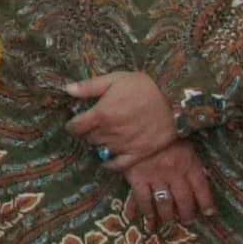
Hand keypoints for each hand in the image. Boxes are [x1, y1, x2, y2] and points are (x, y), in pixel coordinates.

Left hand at [64, 71, 179, 166]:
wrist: (175, 101)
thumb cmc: (144, 87)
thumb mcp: (115, 79)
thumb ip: (89, 86)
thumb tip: (67, 90)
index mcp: (101, 114)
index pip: (76, 126)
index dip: (72, 125)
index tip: (75, 123)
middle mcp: (110, 132)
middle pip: (89, 138)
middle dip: (89, 132)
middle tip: (95, 126)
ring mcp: (124, 145)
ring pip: (102, 149)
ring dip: (101, 143)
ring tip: (106, 136)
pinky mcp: (138, 154)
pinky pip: (118, 165)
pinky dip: (110, 163)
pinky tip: (109, 157)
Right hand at [120, 138, 218, 228]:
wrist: (135, 122)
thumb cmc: (163, 133)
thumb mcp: (183, 143)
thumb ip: (190, 161)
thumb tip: (197, 182)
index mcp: (189, 162)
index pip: (201, 188)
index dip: (206, 203)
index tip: (209, 213)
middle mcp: (174, 172)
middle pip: (184, 200)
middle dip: (186, 214)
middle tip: (186, 220)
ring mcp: (155, 176)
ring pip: (164, 203)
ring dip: (167, 216)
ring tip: (169, 220)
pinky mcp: (137, 178)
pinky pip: (143, 200)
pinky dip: (145, 212)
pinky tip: (147, 219)